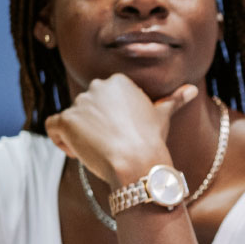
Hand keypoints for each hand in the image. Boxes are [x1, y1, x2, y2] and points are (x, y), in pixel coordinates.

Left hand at [45, 75, 198, 184]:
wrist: (137, 162)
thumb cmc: (151, 140)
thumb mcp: (162, 116)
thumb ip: (173, 99)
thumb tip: (191, 89)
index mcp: (118, 81)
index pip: (103, 98)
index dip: (108, 118)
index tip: (119, 134)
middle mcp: (96, 86)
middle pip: (86, 107)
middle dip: (92, 126)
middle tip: (108, 145)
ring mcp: (79, 103)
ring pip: (70, 119)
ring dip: (78, 135)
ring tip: (95, 152)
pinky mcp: (66, 120)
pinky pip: (53, 128)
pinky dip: (60, 140)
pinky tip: (77, 152)